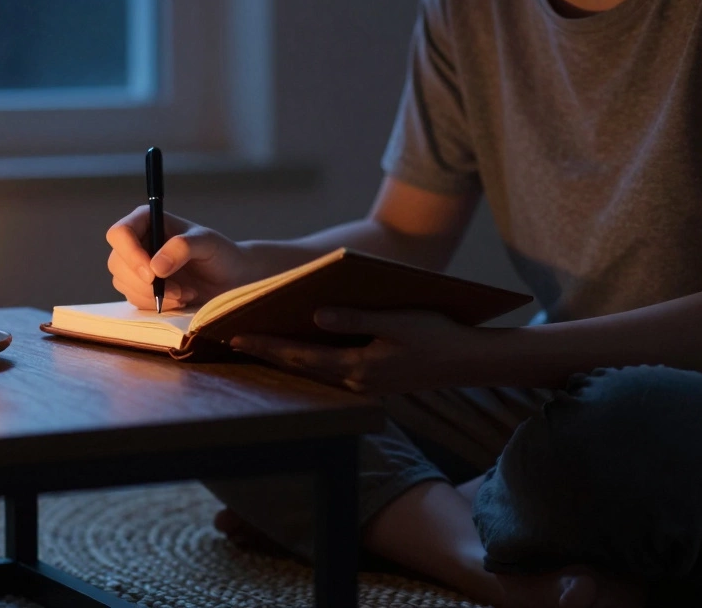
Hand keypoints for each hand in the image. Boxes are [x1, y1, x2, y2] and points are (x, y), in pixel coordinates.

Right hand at [105, 206, 253, 310]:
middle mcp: (137, 242)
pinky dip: (158, 304)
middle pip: (117, 263)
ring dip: (155, 296)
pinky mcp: (141, 288)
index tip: (152, 274)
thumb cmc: (220, 253)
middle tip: (178, 290)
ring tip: (186, 293)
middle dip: (146, 283)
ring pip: (124, 284)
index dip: (130, 254)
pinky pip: (135, 300)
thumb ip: (183, 248)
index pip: (120, 233)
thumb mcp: (207, 243)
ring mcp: (136, 266)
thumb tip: (155, 267)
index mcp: (146, 220)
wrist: (230, 277)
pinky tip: (182, 298)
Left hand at [230, 308, 483, 394]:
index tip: (237, 336)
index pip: (301, 356)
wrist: (469, 362)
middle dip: (267, 353)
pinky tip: (298, 349)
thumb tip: (316, 316)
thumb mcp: (397, 320)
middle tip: (232, 339)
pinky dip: (308, 361)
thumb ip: (355, 320)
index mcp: (359, 367)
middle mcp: (356, 382)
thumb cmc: (437, 334)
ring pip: (313, 372)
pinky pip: (330, 372)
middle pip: (300, 368)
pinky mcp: (373, 383)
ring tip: (256, 342)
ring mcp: (364, 386)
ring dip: (285, 359)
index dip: (267, 346)